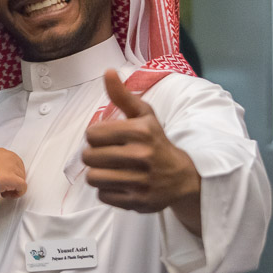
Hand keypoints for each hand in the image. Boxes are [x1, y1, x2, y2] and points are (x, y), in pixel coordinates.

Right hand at [0, 148, 26, 198]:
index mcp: (2, 153)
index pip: (14, 162)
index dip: (11, 172)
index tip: (4, 178)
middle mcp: (10, 158)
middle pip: (19, 170)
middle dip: (13, 180)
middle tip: (4, 186)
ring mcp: (13, 168)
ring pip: (21, 179)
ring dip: (14, 187)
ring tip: (3, 191)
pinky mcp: (15, 179)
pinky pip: (22, 187)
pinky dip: (17, 193)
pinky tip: (8, 195)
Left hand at [82, 70, 201, 235]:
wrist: (183, 176)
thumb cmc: (156, 141)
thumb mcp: (143, 115)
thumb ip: (122, 95)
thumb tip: (107, 71)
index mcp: (139, 131)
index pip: (92, 134)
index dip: (95, 136)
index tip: (106, 138)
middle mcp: (140, 156)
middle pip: (89, 157)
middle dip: (94, 155)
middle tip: (107, 155)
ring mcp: (139, 181)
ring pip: (93, 178)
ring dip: (98, 174)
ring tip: (111, 170)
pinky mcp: (137, 201)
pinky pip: (103, 196)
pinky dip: (107, 191)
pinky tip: (120, 183)